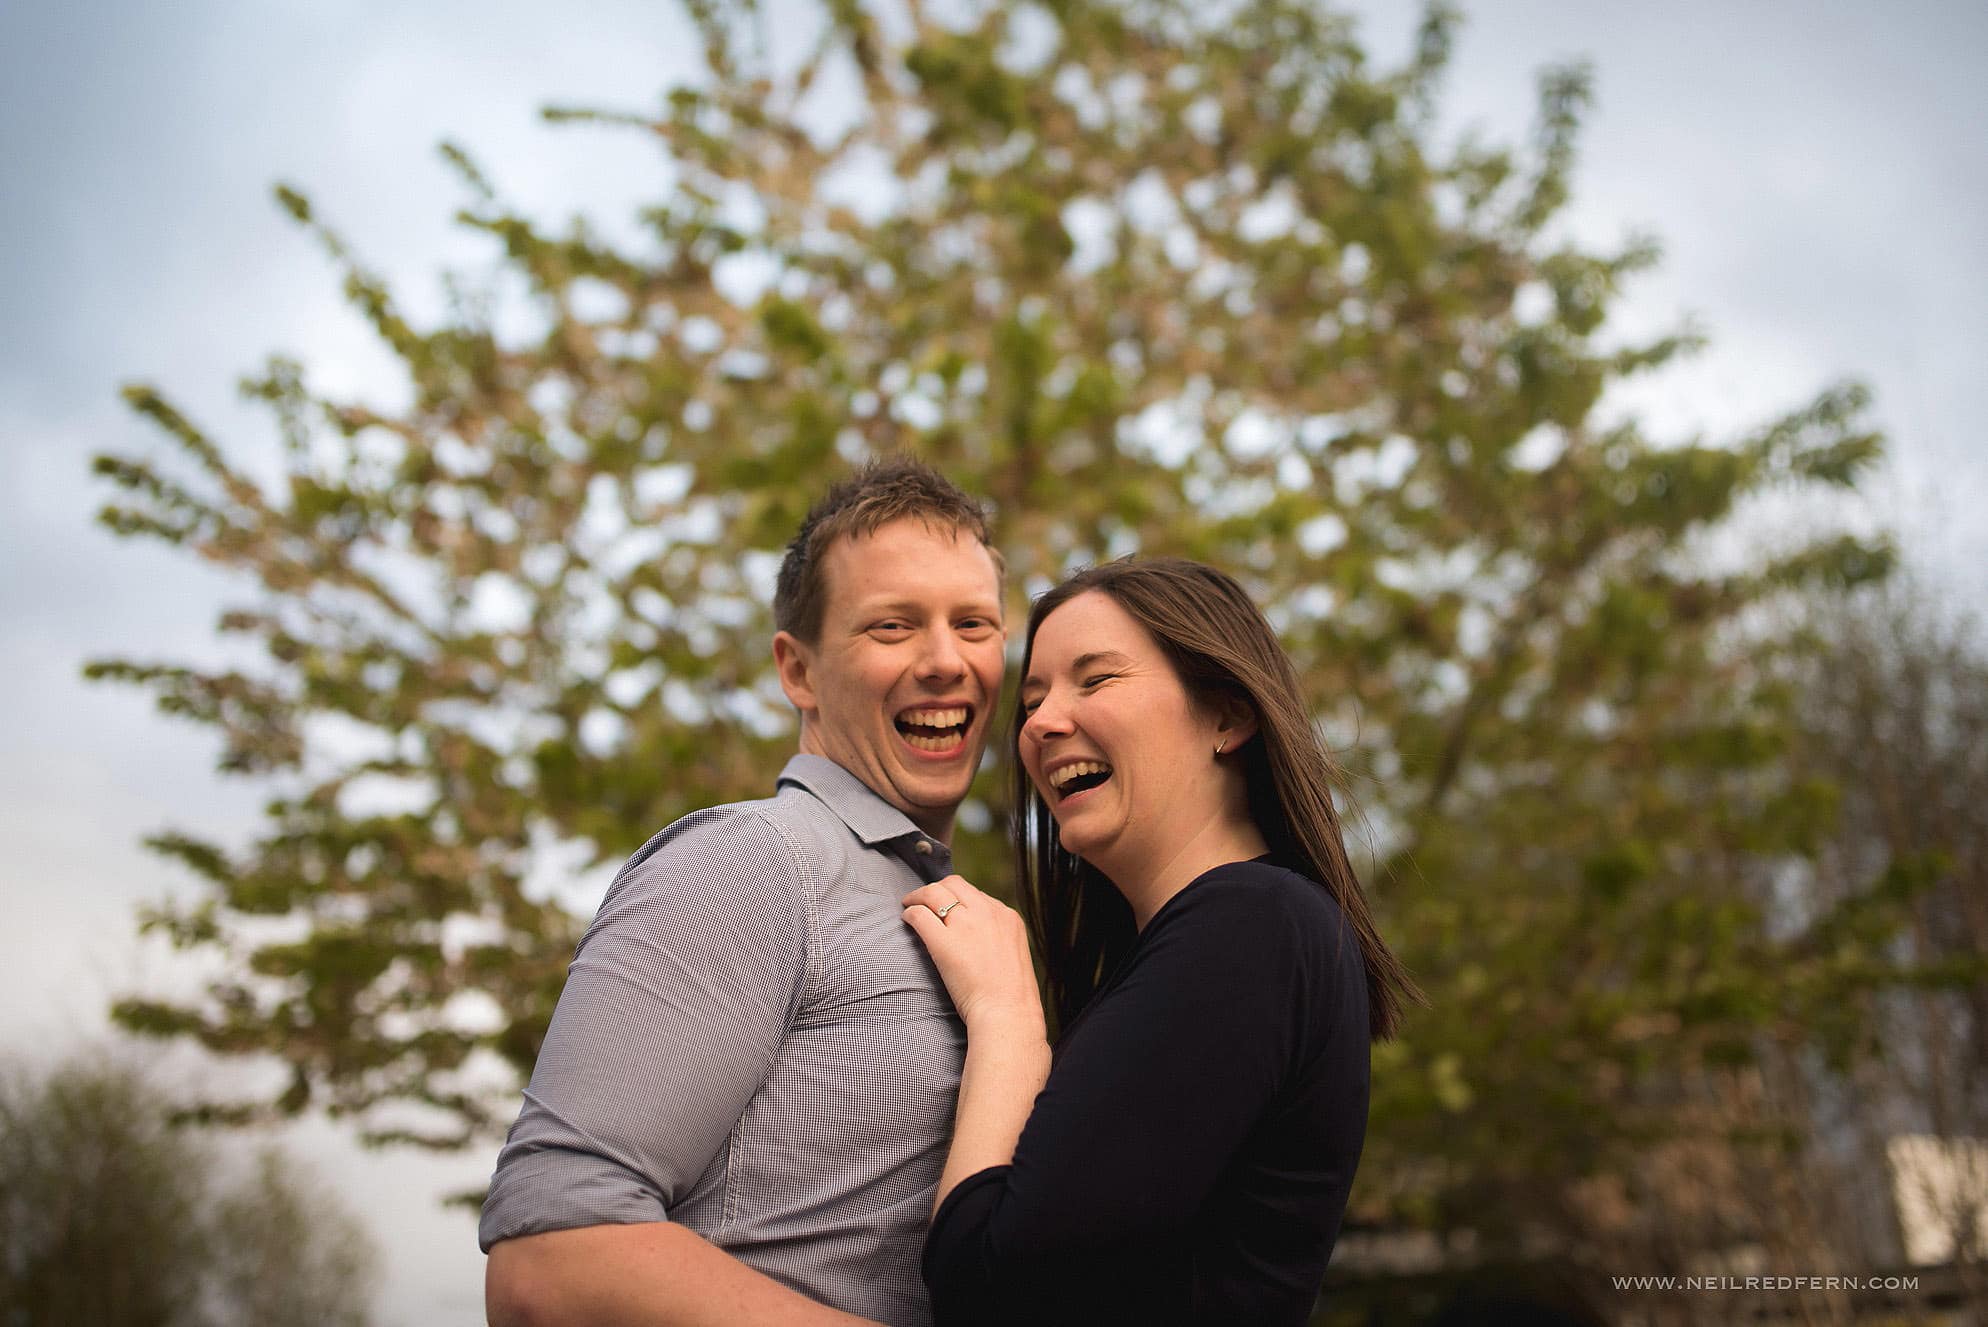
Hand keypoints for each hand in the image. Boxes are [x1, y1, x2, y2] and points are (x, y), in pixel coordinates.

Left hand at [902, 875, 1044, 1033]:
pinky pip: (920, 915)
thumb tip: (977, 938)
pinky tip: (906, 920)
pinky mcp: (944, 941)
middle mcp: (987, 913)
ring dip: (918, 896)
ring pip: (934, 892)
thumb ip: (997, 938)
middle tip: (923, 900)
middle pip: (954, 884)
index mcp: (1007, 916)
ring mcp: (966, 925)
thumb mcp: (1013, 954)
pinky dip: (910, 914)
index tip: (947, 909)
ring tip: (909, 905)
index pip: (975, 894)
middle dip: (936, 890)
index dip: (957, 899)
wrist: (1008, 1012)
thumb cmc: (1011, 996)